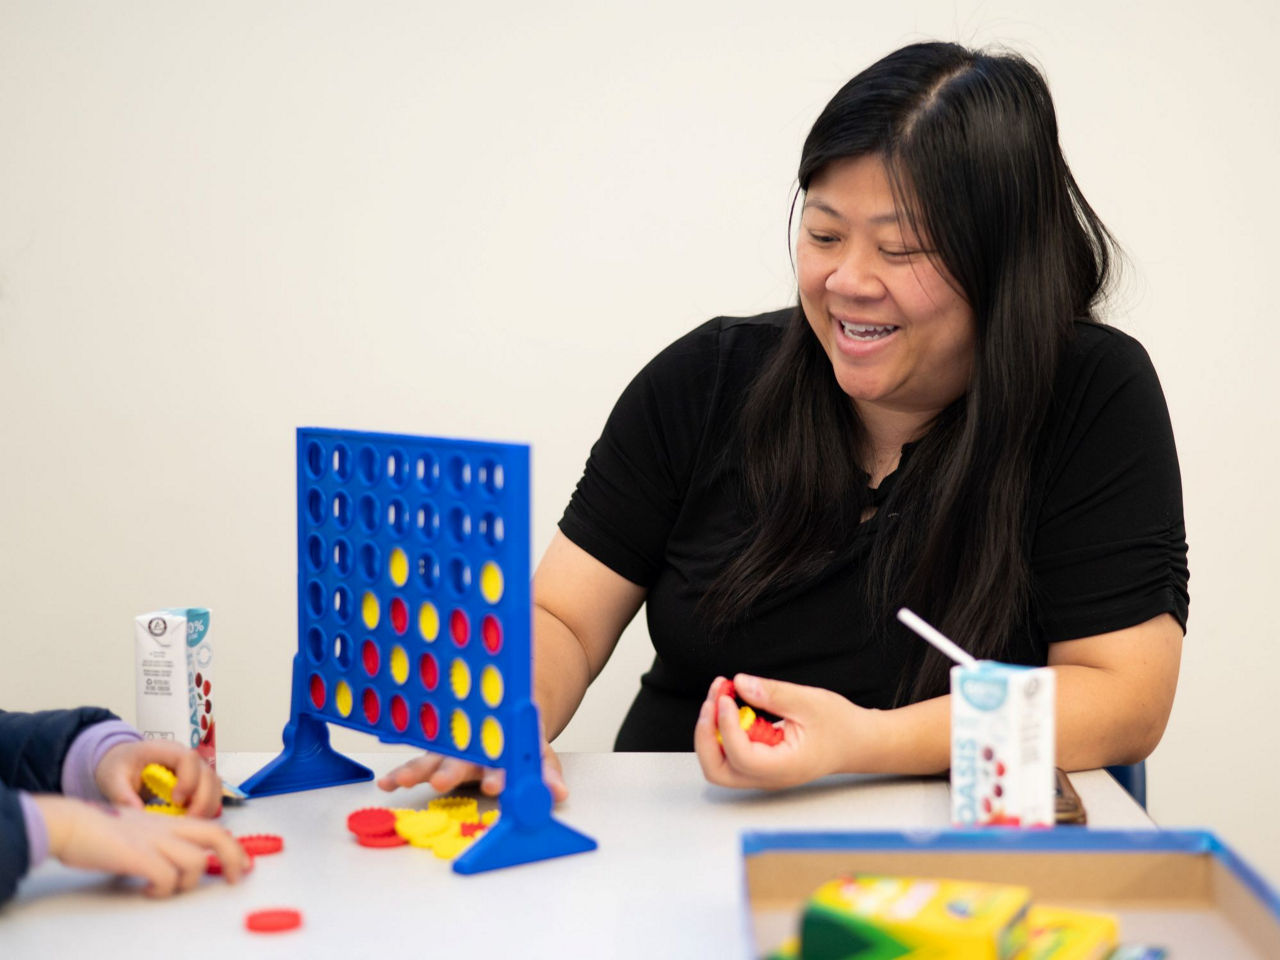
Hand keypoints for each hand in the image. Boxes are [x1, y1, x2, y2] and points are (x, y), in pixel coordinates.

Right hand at [32, 795, 249, 896]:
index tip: (241, 864)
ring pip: (196, 861)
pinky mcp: (137, 856)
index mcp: (170, 822)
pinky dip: (164, 890)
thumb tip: (170, 864)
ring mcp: (154, 841)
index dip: (233, 846)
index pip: (213, 828)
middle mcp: (167, 828)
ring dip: (187, 882)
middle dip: (233, 859)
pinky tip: (149, 890)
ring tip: (167, 888)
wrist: (72, 823)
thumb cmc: (100, 829)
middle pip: (217, 837)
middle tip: (234, 879)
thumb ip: (159, 841)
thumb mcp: (140, 829)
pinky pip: (167, 878)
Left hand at [95, 740, 221, 816]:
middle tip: (187, 821)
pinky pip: (212, 793)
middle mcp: (187, 758)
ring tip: (191, 824)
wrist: (122, 762)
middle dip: (203, 799)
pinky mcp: (197, 782)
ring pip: (215, 785)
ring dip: (208, 805)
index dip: (188, 779)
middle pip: (208, 773)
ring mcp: (195, 769)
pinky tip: (192, 822)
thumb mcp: (112, 779)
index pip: (188, 759)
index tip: (175, 800)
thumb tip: (138, 814)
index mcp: (166, 750)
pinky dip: (207, 808)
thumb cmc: (119, 766)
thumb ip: (122, 795)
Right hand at [376, 741, 567, 803]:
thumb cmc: (520, 739)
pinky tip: (386, 782)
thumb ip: (546, 775)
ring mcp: (453, 748)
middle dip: (451, 771)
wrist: (504, 709)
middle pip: (462, 758)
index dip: (498, 774)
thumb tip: (559, 794)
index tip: (494, 787)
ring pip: (434, 756)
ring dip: (417, 769)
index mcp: (503, 746)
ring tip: (401, 781)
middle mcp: (475, 746)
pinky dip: (401, 772)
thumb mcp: (539, 754)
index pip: (501, 760)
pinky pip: (418, 761)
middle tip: (440, 782)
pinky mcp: (437, 753)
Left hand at [694, 673, 868, 788]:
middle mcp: (767, 778)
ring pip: (718, 763)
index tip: (725, 695)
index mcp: (784, 768)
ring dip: (712, 730)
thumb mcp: (810, 702)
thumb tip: (740, 683)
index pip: (740, 756)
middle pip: (716, 769)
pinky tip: (733, 704)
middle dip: (706, 733)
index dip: (726, 725)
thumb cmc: (840, 726)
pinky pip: (728, 753)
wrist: (857, 743)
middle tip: (714, 699)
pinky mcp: (758, 764)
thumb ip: (772, 694)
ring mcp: (760, 774)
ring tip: (722, 696)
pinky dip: (722, 729)